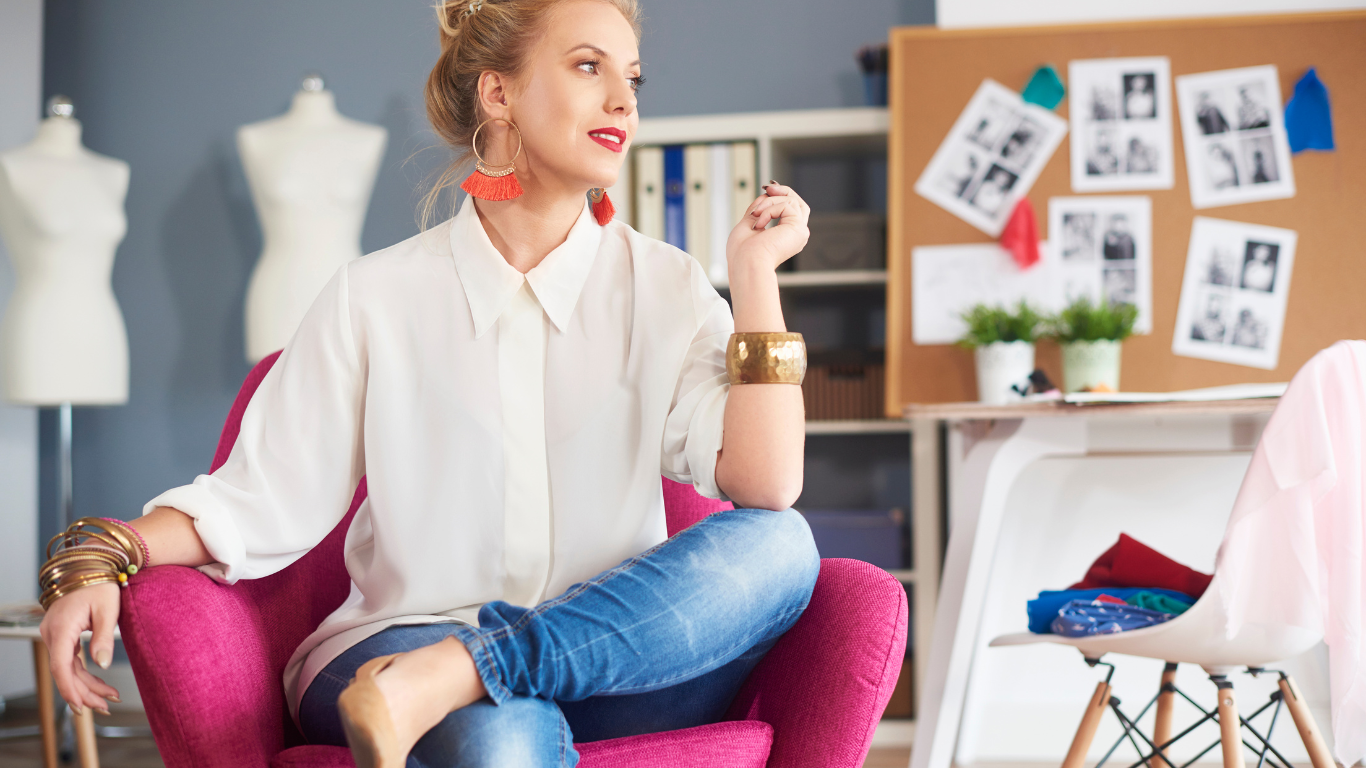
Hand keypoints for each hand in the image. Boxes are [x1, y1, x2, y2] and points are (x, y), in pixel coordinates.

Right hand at [38, 584, 121, 714]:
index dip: (70, 688)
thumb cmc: (101, 583)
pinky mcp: (62, 635)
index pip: (61, 666)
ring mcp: (55, 635)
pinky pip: (70, 660)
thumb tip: (102, 666)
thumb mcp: (108, 609)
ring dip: (86, 686)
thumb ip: (103, 637)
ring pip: (67, 669)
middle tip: (106, 707)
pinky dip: (84, 674)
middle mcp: (52, 633)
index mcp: (61, 627)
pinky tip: (100, 686)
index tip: (81, 706)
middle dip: (84, 693)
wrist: (92, 565)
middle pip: (64, 672)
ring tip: (108, 700)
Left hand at [726, 181, 810, 274]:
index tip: (765, 190)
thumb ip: (759, 210)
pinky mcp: (798, 228)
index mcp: (786, 237)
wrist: (746, 264)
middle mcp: (796, 235)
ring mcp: (799, 232)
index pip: (790, 210)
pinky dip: (769, 210)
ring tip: (756, 216)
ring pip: (791, 201)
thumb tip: (765, 195)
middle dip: (782, 191)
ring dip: (768, 203)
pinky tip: (760, 224)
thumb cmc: (743, 253)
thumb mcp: (749, 224)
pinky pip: (786, 205)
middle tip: (767, 188)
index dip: (780, 196)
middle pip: (798, 203)